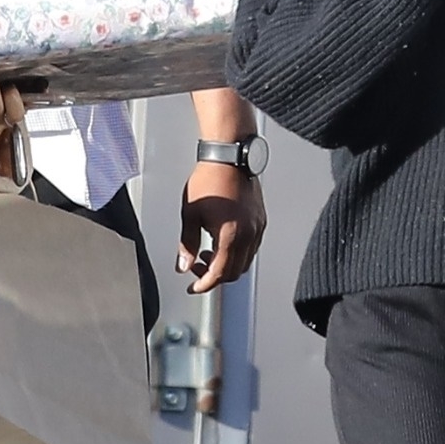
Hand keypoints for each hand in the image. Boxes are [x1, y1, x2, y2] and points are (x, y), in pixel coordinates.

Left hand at [178, 162, 265, 292]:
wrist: (229, 156)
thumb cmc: (209, 179)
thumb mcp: (190, 213)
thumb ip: (186, 244)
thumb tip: (183, 265)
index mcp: (230, 235)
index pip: (219, 273)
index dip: (205, 284)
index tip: (194, 287)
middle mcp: (249, 234)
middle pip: (234, 272)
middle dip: (214, 276)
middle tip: (197, 269)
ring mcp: (257, 227)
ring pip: (245, 261)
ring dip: (226, 264)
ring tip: (207, 253)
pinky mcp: (261, 220)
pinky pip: (252, 247)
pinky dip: (237, 253)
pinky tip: (222, 242)